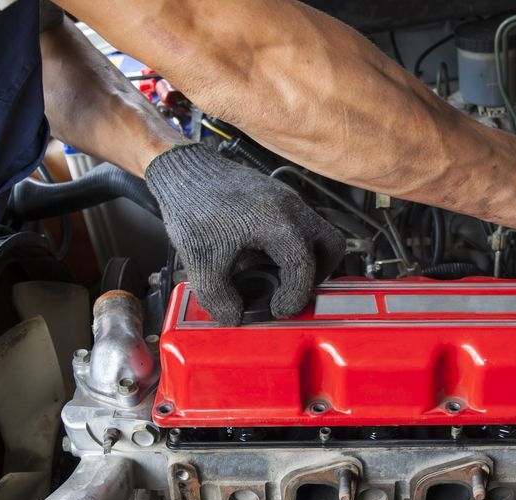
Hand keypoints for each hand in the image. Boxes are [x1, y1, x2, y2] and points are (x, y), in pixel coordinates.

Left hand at [146, 143, 344, 324]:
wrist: (184, 168)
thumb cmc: (192, 206)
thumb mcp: (201, 260)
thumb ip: (219, 296)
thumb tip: (235, 316)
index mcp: (279, 224)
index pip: (305, 268)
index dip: (295, 297)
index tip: (278, 310)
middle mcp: (292, 209)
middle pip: (331, 247)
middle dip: (318, 275)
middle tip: (294, 290)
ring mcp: (288, 199)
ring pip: (319, 233)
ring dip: (307, 259)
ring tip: (278, 274)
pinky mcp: (278, 195)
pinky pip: (301, 224)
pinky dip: (292, 244)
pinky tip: (261, 253)